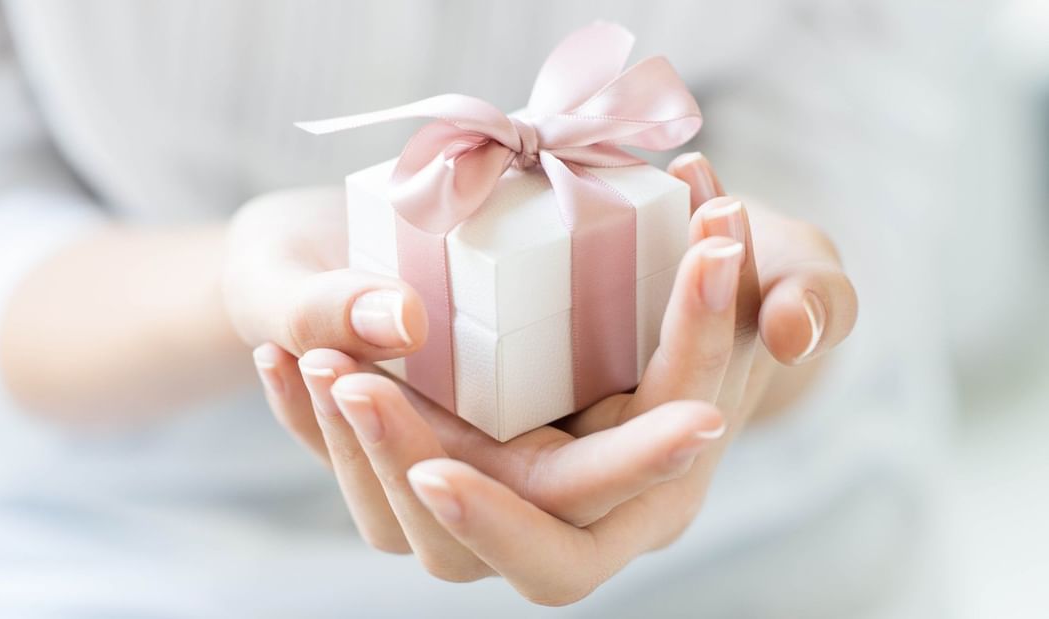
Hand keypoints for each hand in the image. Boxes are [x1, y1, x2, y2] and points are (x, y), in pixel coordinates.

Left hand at [251, 156, 856, 604]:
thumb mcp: (789, 269)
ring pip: (409, 516)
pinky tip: (284, 354)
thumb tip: (791, 320)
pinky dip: (317, 420)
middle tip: (352, 386)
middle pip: (472, 547)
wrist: (674, 276)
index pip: (570, 540)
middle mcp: (574, 510)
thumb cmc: (737, 275)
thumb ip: (808, 291)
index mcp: (649, 493)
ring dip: (350, 445)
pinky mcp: (457, 450)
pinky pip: (372, 469)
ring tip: (307, 353)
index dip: (504, 521)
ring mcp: (509, 485)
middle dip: (405, 473)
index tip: (440, 468)